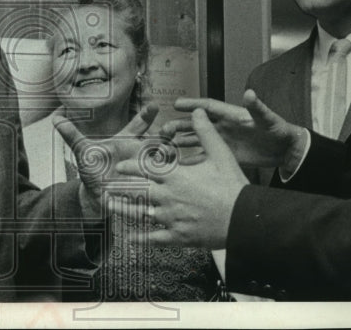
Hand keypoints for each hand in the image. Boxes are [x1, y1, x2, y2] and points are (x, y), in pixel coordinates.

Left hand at [53, 104, 161, 214]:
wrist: (97, 195)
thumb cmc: (92, 169)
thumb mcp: (83, 152)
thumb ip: (72, 135)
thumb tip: (55, 118)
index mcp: (127, 140)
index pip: (139, 124)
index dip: (147, 115)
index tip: (153, 106)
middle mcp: (140, 152)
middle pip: (158, 139)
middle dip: (167, 134)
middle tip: (171, 128)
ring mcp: (147, 168)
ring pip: (165, 159)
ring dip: (170, 155)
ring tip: (171, 153)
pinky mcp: (149, 185)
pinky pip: (163, 180)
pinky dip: (168, 178)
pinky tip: (174, 177)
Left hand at [105, 108, 248, 249]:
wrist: (244, 219)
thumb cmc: (233, 185)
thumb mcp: (221, 153)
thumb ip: (205, 132)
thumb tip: (198, 111)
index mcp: (176, 177)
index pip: (146, 170)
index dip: (131, 167)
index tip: (118, 167)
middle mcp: (168, 197)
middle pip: (138, 191)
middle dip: (120, 188)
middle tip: (106, 187)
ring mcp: (171, 218)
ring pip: (140, 214)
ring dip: (123, 210)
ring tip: (110, 207)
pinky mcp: (178, 237)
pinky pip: (154, 239)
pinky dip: (140, 239)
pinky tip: (129, 239)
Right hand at [163, 90, 306, 169]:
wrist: (284, 150)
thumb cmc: (277, 130)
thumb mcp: (268, 119)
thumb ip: (257, 107)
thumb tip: (249, 93)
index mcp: (231, 114)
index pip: (208, 106)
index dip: (192, 104)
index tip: (176, 104)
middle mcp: (223, 126)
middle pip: (196, 123)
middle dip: (179, 125)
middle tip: (164, 130)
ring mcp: (222, 141)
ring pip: (196, 139)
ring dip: (180, 141)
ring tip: (165, 144)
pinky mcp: (224, 155)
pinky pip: (204, 157)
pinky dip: (191, 160)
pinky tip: (179, 164)